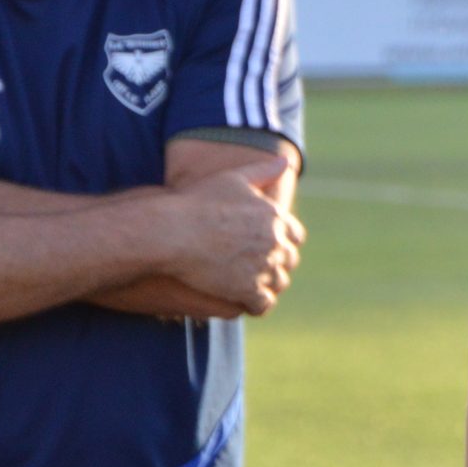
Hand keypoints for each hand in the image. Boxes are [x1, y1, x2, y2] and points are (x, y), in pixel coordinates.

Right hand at [166, 155, 302, 315]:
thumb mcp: (233, 178)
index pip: (294, 235)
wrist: (172, 232)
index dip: (282, 241)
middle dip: (277, 263)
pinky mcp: (248, 290)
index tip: (269, 245)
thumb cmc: (197, 202)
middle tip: (259, 267)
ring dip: (268, 284)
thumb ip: (263, 171)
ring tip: (251, 285)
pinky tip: (244, 301)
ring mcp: (263, 267)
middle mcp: (275, 242)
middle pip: (288, 259)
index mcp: (275, 216)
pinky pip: (263, 304)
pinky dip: (257, 304)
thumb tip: (286, 162)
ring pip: (278, 282)